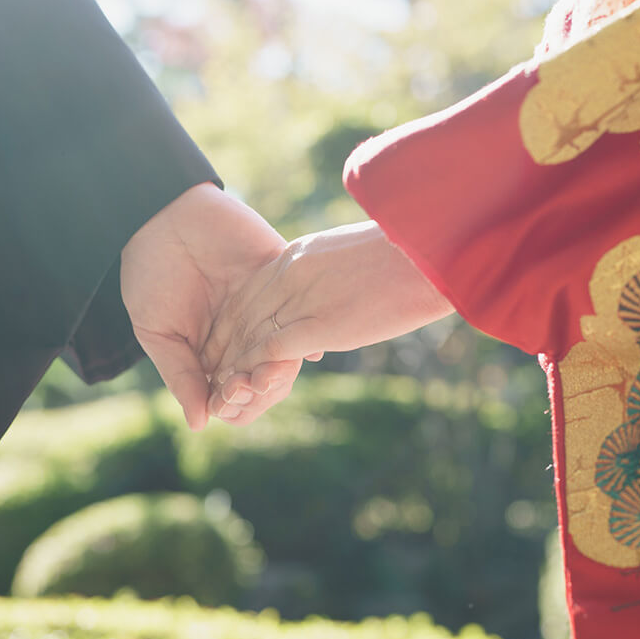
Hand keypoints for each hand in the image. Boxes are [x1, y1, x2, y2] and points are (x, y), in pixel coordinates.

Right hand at [120, 182, 286, 429]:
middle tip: (248, 386)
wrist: (161, 214)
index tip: (224, 400)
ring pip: (288, 349)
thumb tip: (200, 424)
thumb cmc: (150, 274)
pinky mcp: (282, 275)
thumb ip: (180, 375)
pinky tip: (301, 347)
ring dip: (281, 368)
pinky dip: (306, 331)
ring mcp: (267, 306)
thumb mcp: (156, 331)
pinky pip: (304, 307)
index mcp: (215, 353)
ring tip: (270, 373)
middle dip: (260, 390)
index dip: (234, 404)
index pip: (234, 393)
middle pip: (266, 378)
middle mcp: (245, 335)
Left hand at [203, 221, 454, 422]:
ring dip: (231, 361)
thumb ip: (332, 275)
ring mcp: (302, 297)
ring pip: (249, 333)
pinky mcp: (317, 323)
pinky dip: (251, 369)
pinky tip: (241, 386)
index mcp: (300, 253)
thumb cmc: (410, 255)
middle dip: (224, 342)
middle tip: (210, 367)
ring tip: (218, 384)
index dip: (233, 316)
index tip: (223, 337)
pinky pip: (269, 349)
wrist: (429, 252)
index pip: (252, 288)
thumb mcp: (356, 256)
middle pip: (242, 311)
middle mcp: (291, 272)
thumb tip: (335, 291)